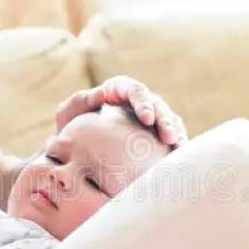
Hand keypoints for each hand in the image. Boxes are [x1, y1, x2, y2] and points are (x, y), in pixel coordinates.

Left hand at [55, 75, 187, 146]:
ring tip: (179, 148)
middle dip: (165, 121)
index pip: (136, 91)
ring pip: (169, 120)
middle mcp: (139, 101)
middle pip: (158, 106)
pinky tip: (178, 159)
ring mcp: (150, 117)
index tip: (147, 119)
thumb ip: (79, 102)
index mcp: (120, 89)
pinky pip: (171, 137)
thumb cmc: (71, 127)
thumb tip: (102, 95)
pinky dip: (175, 145)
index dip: (144, 103)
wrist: (75, 148)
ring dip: (176, 133)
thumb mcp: (68, 114)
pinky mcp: (156, 134)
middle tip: (169, 138)